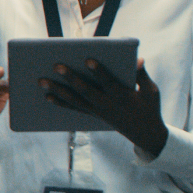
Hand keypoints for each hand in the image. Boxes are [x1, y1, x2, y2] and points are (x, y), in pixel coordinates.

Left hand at [40, 57, 167, 157]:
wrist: (145, 134)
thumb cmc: (149, 108)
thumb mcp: (151, 91)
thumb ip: (142, 74)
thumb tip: (137, 59)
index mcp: (123, 96)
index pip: (108, 82)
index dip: (98, 71)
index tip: (88, 59)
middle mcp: (107, 104)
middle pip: (85, 90)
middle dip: (70, 78)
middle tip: (56, 65)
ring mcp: (98, 111)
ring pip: (75, 100)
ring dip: (57, 91)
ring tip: (42, 81)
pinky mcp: (94, 114)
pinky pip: (74, 108)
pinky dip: (61, 103)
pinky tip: (47, 96)